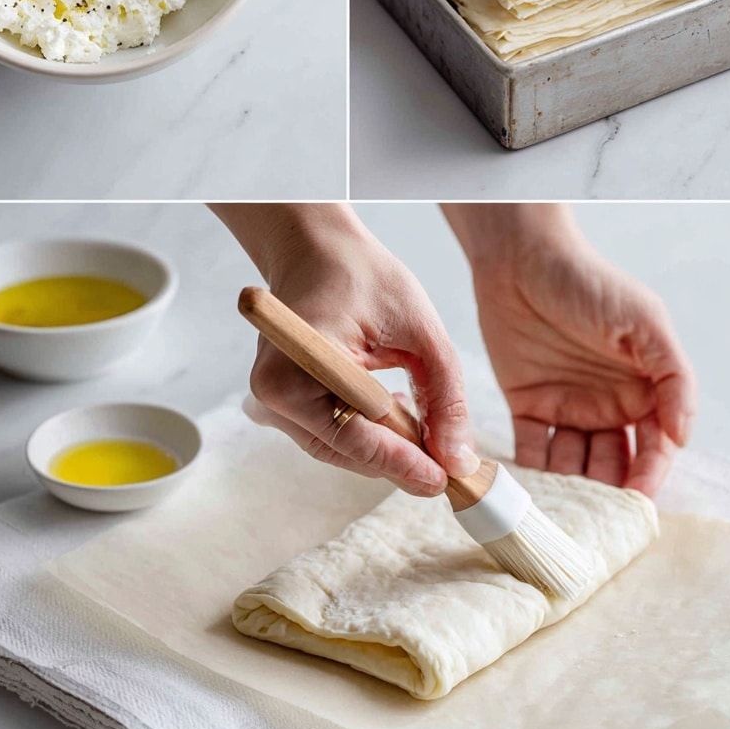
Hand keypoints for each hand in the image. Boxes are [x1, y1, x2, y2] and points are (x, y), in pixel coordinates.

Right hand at [212, 204, 477, 495]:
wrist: (318, 250)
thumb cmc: (363, 277)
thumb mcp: (421, 331)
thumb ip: (444, 397)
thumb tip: (457, 459)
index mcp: (294, 368)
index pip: (353, 436)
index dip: (400, 462)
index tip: (442, 478)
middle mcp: (271, 392)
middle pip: (344, 450)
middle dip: (397, 458)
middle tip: (446, 463)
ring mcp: (272, 400)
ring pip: (338, 447)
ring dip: (384, 445)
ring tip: (424, 427)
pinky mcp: (283, 401)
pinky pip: (329, 431)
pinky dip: (366, 430)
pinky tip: (395, 410)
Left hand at [445, 205, 696, 495]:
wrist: (519, 259)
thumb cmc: (587, 282)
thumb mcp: (643, 321)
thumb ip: (673, 376)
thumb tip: (683, 436)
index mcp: (643, 388)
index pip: (654, 447)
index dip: (648, 476)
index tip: (636, 502)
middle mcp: (608, 404)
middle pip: (613, 464)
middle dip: (607, 494)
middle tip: (596, 521)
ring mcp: (566, 406)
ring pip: (573, 464)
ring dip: (569, 490)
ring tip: (559, 513)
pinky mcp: (526, 403)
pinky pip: (530, 449)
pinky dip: (528, 474)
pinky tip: (525, 492)